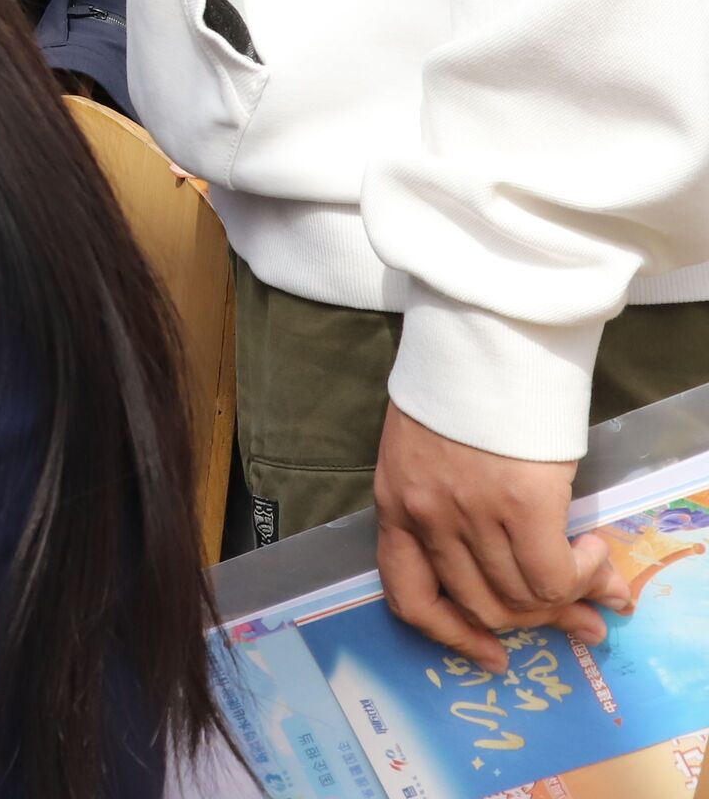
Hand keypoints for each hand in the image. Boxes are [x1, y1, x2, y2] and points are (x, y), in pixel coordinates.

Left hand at [375, 404, 632, 667]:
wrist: (480, 339)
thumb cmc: (457, 388)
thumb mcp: (428, 452)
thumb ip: (452, 507)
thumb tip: (506, 558)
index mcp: (394, 505)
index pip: (408, 596)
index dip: (451, 635)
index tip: (489, 654)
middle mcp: (425, 518)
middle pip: (479, 603)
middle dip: (536, 623)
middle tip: (579, 625)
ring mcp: (470, 513)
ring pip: (521, 595)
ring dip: (569, 599)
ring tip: (598, 583)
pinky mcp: (519, 502)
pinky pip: (552, 573)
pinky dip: (581, 575)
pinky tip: (595, 552)